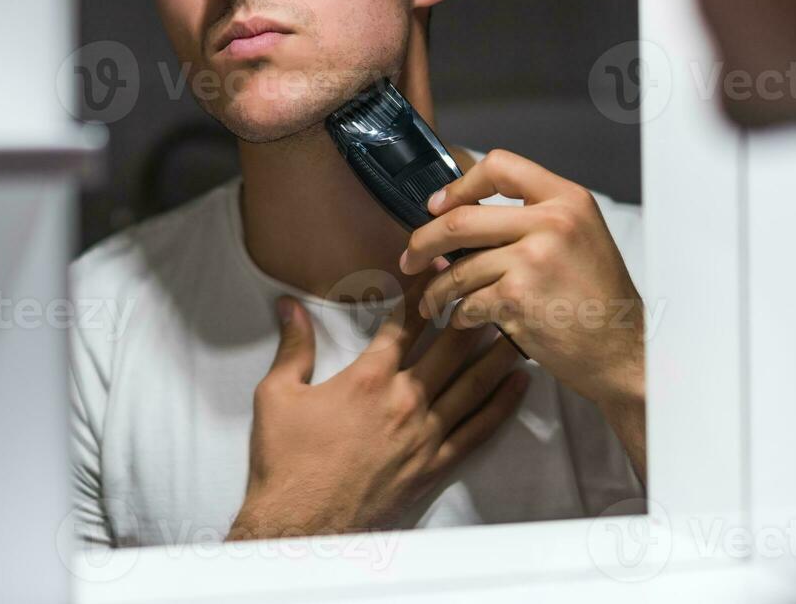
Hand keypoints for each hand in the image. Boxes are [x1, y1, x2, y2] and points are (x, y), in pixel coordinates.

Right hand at [228, 274, 530, 540]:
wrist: (301, 528)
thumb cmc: (286, 463)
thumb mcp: (276, 395)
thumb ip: (292, 346)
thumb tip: (289, 306)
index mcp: (368, 379)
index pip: (406, 323)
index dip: (426, 290)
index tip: (441, 267)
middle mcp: (404, 401)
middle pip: (451, 345)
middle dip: (472, 311)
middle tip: (492, 284)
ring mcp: (424, 435)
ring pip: (473, 383)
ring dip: (498, 351)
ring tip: (518, 324)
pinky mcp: (434, 466)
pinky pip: (478, 430)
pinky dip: (502, 404)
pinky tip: (518, 384)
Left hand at [398, 149, 645, 419]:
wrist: (621, 351)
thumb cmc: (597, 297)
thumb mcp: (579, 236)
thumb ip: (533, 217)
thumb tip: (462, 214)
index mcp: (568, 199)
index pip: (500, 166)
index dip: (459, 186)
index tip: (437, 206)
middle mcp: (552, 221)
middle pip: (462, 219)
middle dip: (423, 241)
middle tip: (409, 258)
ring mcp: (534, 259)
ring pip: (459, 267)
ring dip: (437, 289)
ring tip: (432, 302)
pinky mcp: (518, 297)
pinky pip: (467, 302)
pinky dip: (458, 315)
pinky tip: (463, 320)